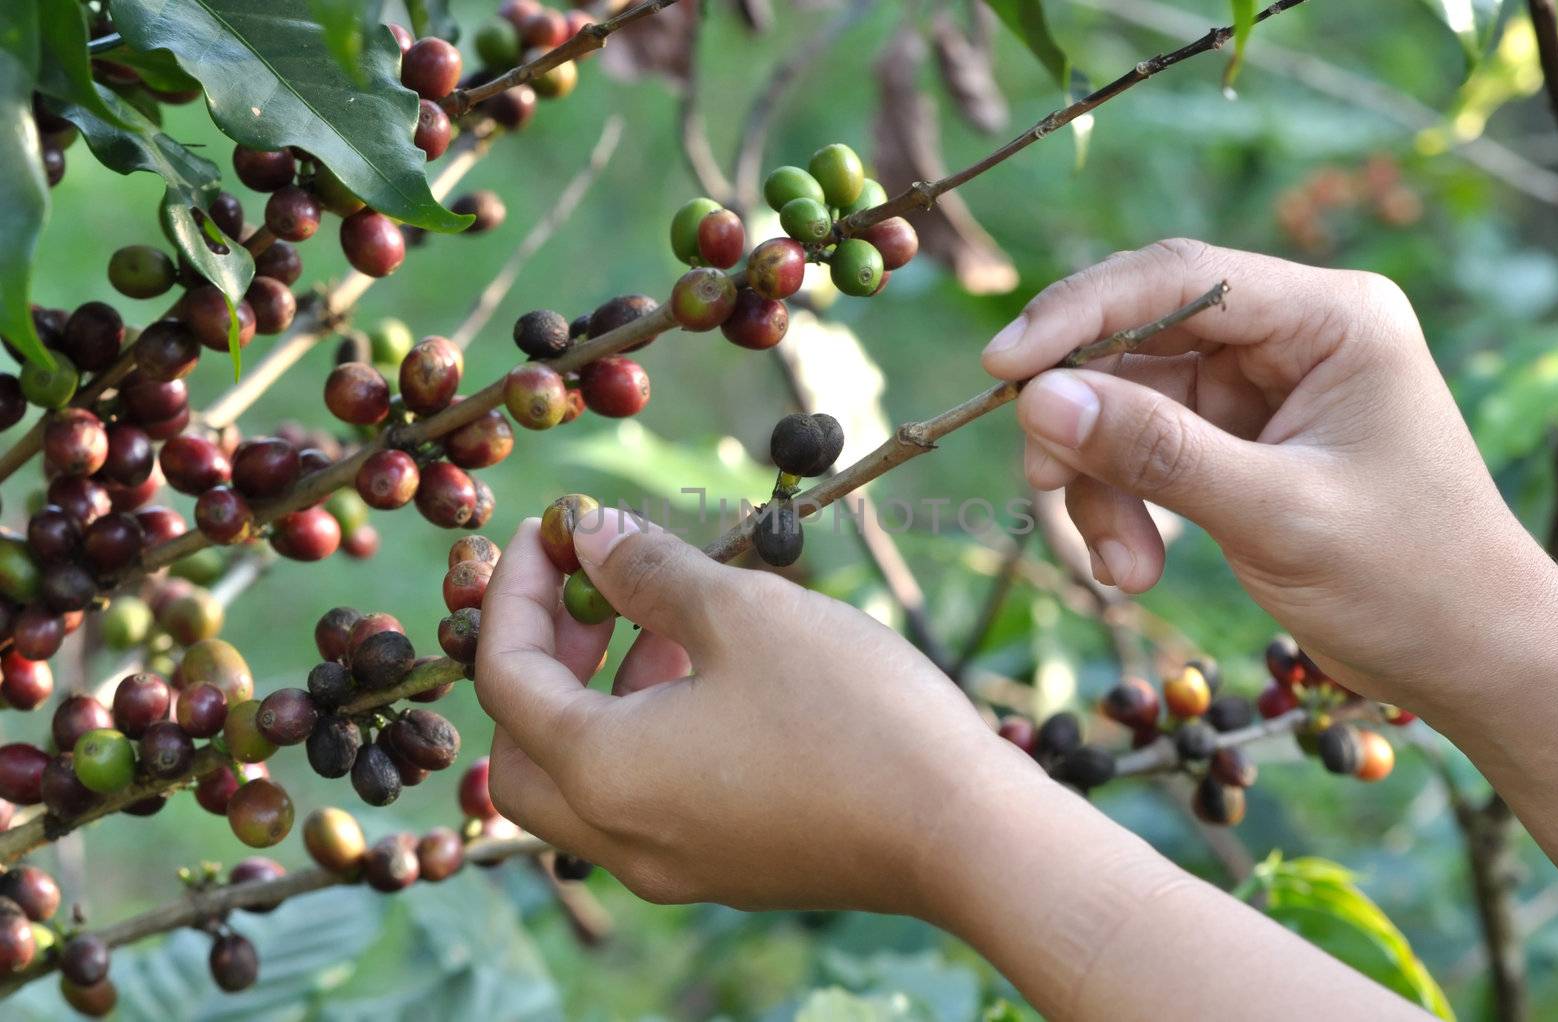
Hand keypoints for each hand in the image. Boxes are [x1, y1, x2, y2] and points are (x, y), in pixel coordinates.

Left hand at [473, 510, 1025, 915]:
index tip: (553, 531)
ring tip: (665, 625)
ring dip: (596, 697)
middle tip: (589, 591)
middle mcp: (622, 837)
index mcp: (604, 774)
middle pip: (522, 750)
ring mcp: (674, 866)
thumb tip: (588, 535)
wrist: (964, 833)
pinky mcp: (726, 870)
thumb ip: (648, 570)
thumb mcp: (743, 613)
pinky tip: (711, 681)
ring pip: (583, 783)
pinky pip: (644, 804)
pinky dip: (644, 738)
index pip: (506, 677)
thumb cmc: (851, 713)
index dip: (516, 592)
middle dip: (539, 660)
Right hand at [983, 239, 1557, 711]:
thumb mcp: (1275, 514)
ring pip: (1129, 407)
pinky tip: (1134, 570)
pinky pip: (1146, 453)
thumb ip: (1156, 453)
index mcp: (1331, 318)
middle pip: (1139, 343)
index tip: (1002, 368)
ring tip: (1121, 568)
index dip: (1078, 314)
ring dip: (1103, 487)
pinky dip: (1124, 508)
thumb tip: (1038, 400)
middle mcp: (1291, 337)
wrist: (1467, 659)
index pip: (1178, 279)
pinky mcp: (1238, 441)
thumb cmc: (1408, 581)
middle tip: (1046, 486)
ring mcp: (1260, 390)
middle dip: (1088, 424)